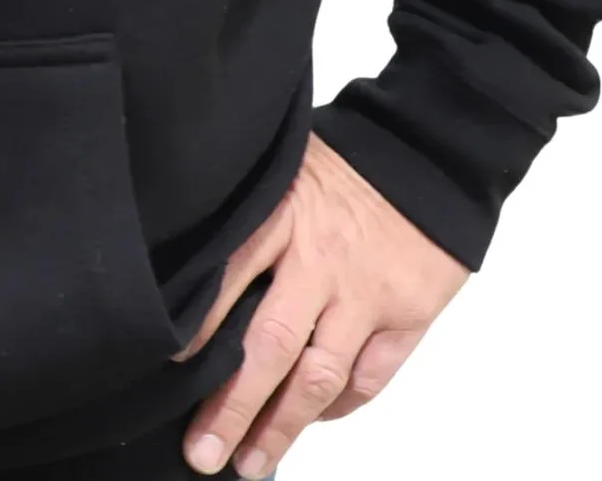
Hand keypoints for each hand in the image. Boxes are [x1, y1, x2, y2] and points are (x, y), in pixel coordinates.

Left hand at [177, 134, 468, 476]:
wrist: (432, 152)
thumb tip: (196, 265)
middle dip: (233, 406)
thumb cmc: (348, 160)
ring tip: (251, 461)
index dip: (198, 326)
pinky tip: (313, 422)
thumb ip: (251, 216)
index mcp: (284, 215)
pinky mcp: (408, 315)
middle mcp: (323, 260)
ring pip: (320, 376)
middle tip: (202, 452)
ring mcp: (367, 293)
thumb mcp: (286, 168)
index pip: (231, 276)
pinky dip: (339, 407)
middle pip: (271, 344)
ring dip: (282, 426)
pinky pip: (369, 377)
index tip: (169, 366)